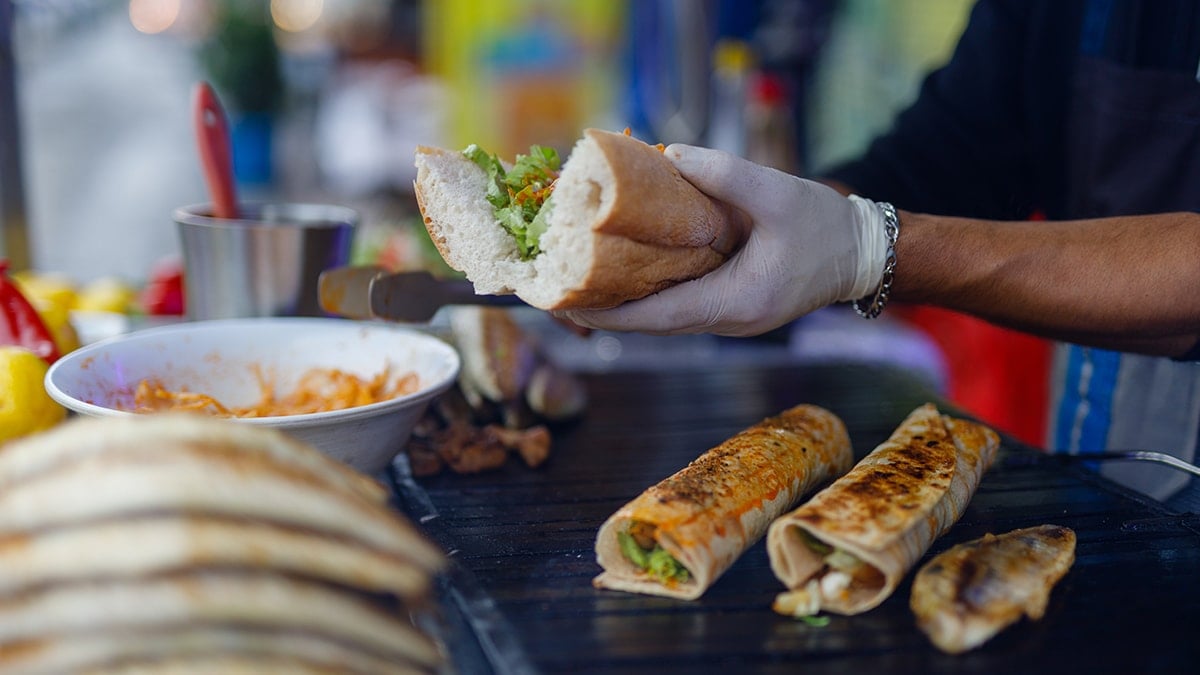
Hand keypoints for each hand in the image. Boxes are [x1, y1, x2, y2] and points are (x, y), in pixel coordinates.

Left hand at [557, 144, 888, 335]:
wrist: (862, 256)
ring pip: (663, 316)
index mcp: (734, 302)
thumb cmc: (824, 229)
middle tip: (556, 289)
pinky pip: (679, 303)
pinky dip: (648, 290)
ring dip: (623, 302)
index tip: (566, 305)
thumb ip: (724, 174)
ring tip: (578, 278)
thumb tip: (671, 154)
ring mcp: (727, 317)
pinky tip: (623, 268)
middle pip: (651, 323)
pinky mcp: (729, 304)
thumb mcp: (776, 194)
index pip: (656, 317)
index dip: (607, 313)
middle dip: (603, 310)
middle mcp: (725, 320)